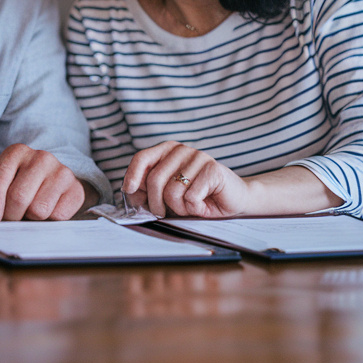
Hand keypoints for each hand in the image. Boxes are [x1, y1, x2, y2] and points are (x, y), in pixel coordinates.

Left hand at [0, 144, 90, 221]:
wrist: (49, 185)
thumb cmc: (15, 187)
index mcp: (16, 152)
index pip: (1, 177)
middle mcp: (41, 157)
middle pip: (19, 197)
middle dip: (10, 216)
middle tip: (10, 221)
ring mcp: (61, 172)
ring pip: (39, 210)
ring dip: (30, 220)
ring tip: (29, 213)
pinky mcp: (76, 189)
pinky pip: (58, 216)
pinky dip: (48, 222)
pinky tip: (46, 212)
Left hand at [122, 141, 250, 218]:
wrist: (234, 200)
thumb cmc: (198, 198)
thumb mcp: (168, 194)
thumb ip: (149, 189)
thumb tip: (130, 192)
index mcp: (167, 150)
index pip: (142, 158)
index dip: (132, 176)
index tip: (128, 191)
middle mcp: (181, 150)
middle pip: (155, 179)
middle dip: (155, 204)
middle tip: (162, 213)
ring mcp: (198, 157)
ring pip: (172, 191)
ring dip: (179, 208)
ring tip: (190, 206)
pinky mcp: (212, 169)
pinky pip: (191, 197)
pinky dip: (194, 208)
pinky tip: (203, 204)